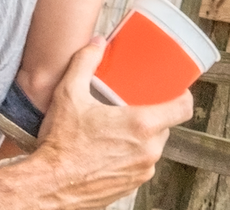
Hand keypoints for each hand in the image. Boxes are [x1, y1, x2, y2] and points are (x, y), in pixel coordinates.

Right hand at [25, 37, 193, 207]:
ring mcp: (140, 171)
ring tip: (121, 128)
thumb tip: (96, 43)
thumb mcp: (69, 95)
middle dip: (153, 116)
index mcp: (142, 125)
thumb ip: (84, 63)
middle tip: (136, 106)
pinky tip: (112, 150)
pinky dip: (130, 157)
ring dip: (141, 138)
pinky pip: (139, 166)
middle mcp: (148, 151)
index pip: (183, 108)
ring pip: (152, 147)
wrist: (47, 187)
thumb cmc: (60, 145)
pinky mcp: (130, 187)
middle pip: (165, 126)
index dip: (183, 96)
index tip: (176, 90)